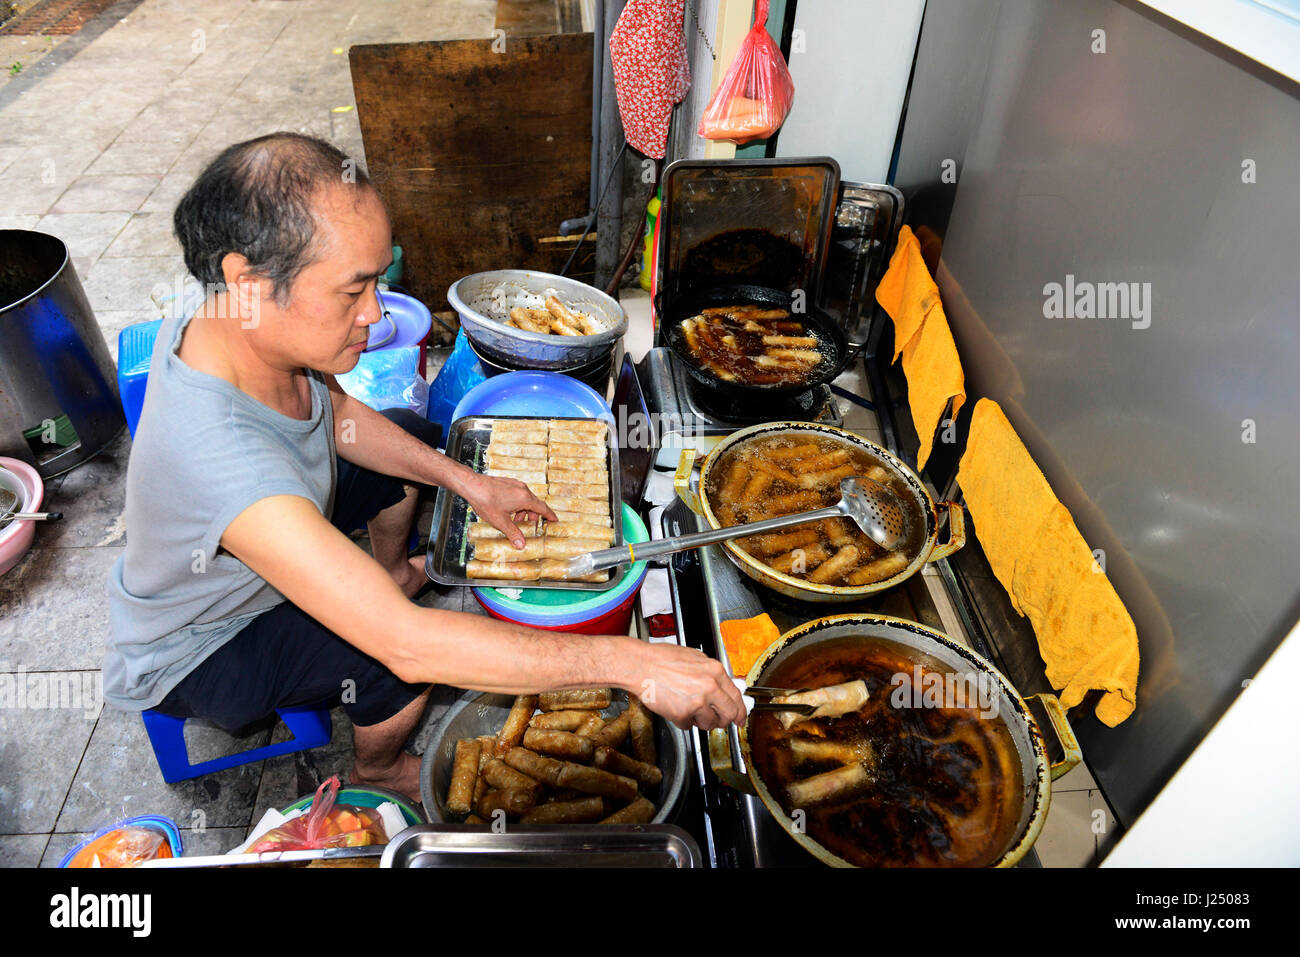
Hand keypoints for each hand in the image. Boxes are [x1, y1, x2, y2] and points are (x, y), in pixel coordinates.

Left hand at [457, 470, 555, 548]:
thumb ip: (513, 533)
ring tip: (513, 521)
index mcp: (525, 498)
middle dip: (532, 517)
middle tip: (527, 527)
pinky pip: (517, 495)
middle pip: (534, 505)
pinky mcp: (507, 483)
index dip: (550, 516)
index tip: (554, 521)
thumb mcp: (500, 521)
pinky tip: (506, 511)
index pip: (543, 508)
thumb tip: (521, 545)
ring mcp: (515, 484)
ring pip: (525, 500)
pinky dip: (517, 504)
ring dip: (523, 511)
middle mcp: (522, 489)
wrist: (471, 485)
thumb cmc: (486, 501)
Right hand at [629, 643, 746, 731]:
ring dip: (701, 721)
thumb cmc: (661, 658)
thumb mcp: (694, 657)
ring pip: (709, 723)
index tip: (740, 718)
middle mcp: (710, 687)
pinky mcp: (682, 714)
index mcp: (715, 671)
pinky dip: (682, 721)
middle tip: (718, 721)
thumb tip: (722, 687)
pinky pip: (688, 725)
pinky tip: (675, 708)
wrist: (640, 665)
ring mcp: (697, 702)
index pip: (736, 697)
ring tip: (689, 709)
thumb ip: (711, 673)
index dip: (740, 711)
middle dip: (724, 721)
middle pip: (729, 715)